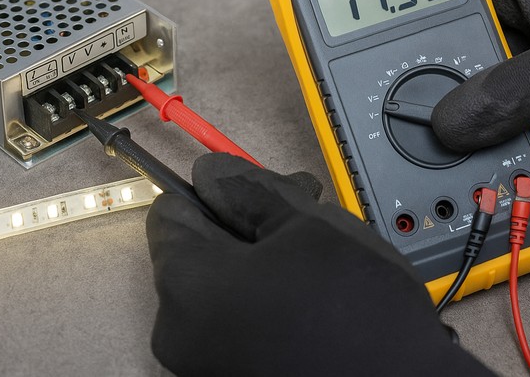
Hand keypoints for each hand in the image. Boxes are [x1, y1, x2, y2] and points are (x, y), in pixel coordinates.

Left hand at [146, 153, 491, 375]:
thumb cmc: (359, 315)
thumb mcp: (305, 224)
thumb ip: (246, 188)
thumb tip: (212, 172)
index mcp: (186, 288)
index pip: (171, 214)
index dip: (215, 190)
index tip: (256, 189)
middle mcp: (181, 333)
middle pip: (198, 250)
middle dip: (247, 221)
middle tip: (301, 210)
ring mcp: (206, 363)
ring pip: (222, 284)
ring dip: (262, 257)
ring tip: (318, 248)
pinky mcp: (233, 375)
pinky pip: (235, 321)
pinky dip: (265, 298)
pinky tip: (312, 288)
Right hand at [433, 0, 529, 172]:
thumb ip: (510, 90)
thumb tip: (450, 119)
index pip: (466, 5)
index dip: (433, 32)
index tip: (403, 65)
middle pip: (473, 67)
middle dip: (455, 97)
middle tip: (428, 122)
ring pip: (491, 111)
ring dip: (480, 137)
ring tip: (460, 154)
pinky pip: (518, 143)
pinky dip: (508, 161)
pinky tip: (498, 169)